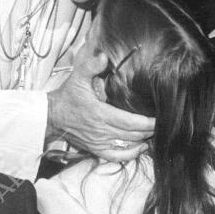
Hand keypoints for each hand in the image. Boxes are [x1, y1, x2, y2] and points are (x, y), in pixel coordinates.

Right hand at [47, 43, 153, 162]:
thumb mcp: (76, 78)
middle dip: (149, 130)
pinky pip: (116, 156)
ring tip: (154, 133)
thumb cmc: (67, 97)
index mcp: (99, 114)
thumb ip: (90, 66)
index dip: (147, 122)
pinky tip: (140, 148)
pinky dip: (130, 154)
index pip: (130, 122)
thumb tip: (104, 56)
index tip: (160, 118)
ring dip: (143, 140)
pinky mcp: (95, 149)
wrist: (52, 116)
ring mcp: (98, 142)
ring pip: (128, 145)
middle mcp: (101, 131)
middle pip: (133, 135)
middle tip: (162, 123)